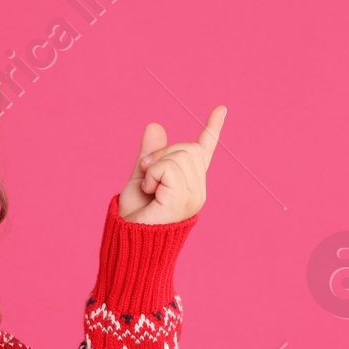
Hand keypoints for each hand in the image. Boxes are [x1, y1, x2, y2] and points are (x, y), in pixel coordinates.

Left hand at [118, 106, 225, 224]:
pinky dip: (152, 174)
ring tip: (149, 187)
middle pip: (188, 147)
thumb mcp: (141, 175)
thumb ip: (151, 154)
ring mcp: (194, 196)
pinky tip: (150, 192)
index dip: (213, 128)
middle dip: (162, 153)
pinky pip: (168, 168)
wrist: (128, 240)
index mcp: (190, 182)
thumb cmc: (135, 215)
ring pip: (180, 155)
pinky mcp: (184, 200)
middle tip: (147, 175)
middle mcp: (198, 189)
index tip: (221, 108)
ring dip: (155, 165)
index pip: (205, 151)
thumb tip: (155, 125)